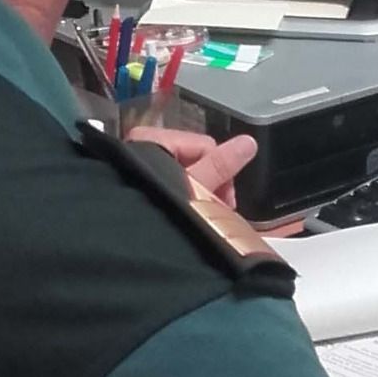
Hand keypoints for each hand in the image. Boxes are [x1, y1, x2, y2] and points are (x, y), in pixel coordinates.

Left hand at [127, 127, 257, 208]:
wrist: (129, 237)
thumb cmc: (156, 208)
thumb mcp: (192, 188)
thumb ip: (219, 166)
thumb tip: (248, 142)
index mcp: (155, 139)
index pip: (206, 145)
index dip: (222, 172)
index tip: (224, 202)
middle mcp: (145, 146)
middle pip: (197, 158)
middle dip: (211, 185)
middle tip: (215, 211)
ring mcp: (143, 166)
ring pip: (186, 172)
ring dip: (199, 193)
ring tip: (203, 216)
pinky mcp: (143, 184)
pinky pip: (173, 183)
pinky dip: (184, 197)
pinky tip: (189, 214)